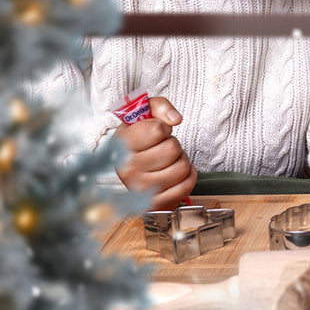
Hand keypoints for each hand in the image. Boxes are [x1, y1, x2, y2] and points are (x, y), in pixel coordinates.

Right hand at [113, 96, 196, 210]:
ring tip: (167, 161)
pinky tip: (176, 173)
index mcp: (121, 146)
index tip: (155, 132)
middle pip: (172, 149)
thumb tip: (175, 119)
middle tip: (161, 148)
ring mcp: (140, 189)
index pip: (156, 130)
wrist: (128, 166)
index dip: (162, 128)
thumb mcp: (144, 114)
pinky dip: (188, 176)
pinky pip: (186, 186)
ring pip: (182, 167)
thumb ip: (159, 106)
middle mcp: (127, 169)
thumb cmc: (139, 139)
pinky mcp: (155, 203)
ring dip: (181, 160)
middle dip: (173, 145)